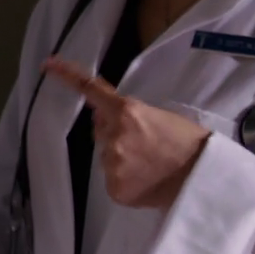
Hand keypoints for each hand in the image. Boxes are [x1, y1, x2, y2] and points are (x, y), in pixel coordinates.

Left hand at [41, 59, 210, 209]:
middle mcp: (114, 136)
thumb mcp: (161, 117)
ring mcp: (112, 165)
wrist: (206, 179)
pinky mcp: (115, 189)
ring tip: (151, 164)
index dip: (67, 75)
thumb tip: (106, 118)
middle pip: (100, 130)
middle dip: (114, 132)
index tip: (48, 64)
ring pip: (107, 157)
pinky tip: (146, 180)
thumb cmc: (190, 143)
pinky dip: (125, 180)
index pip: (92, 90)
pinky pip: (113, 180)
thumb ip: (130, 115)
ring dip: (121, 158)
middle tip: (144, 142)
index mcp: (127, 112)